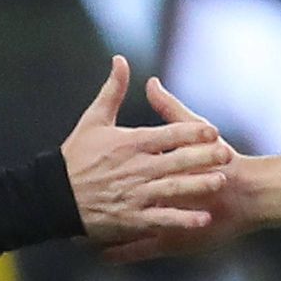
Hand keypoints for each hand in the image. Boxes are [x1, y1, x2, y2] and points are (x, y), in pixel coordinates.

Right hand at [60, 59, 232, 246]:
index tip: (213, 130)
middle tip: (227, 154)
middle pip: (175, 161)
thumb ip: (112, 90)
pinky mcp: (130, 218)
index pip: (165, 135)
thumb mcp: (93, 120)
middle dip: (202, 157)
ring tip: (219, 182)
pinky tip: (202, 219)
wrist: (53, 196)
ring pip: (172, 189)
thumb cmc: (75, 157)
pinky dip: (182, 220)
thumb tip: (121, 60)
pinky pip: (161, 219)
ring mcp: (133, 195)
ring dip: (197, 185)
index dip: (191, 132)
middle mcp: (134, 168)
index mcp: (128, 144)